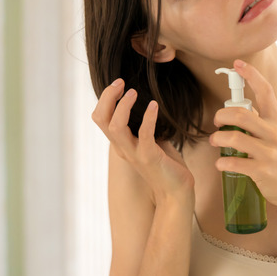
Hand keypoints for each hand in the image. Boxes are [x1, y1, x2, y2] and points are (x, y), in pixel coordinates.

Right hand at [91, 79, 193, 205]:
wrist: (176, 193)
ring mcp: (134, 154)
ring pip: (115, 127)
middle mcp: (123, 148)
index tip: (119, 85)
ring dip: (123, 106)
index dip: (106, 99)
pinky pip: (144, 134)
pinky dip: (148, 117)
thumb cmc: (167, 166)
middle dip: (108, 97)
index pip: (100, 118)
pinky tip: (154, 105)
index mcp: (121, 143)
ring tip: (133, 92)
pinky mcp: (150, 157)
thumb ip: (145, 127)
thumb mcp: (152, 142)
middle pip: (101, 119)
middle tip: (121, 82)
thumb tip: (149, 106)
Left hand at [208, 60, 276, 209]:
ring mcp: (269, 152)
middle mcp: (274, 133)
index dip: (251, 75)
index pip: (266, 91)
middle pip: (241, 114)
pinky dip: (222, 163)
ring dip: (218, 139)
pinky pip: (235, 163)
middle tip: (216, 121)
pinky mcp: (262, 171)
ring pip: (235, 138)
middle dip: (221, 115)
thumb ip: (260, 122)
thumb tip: (235, 110)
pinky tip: (220, 164)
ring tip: (215, 142)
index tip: (237, 64)